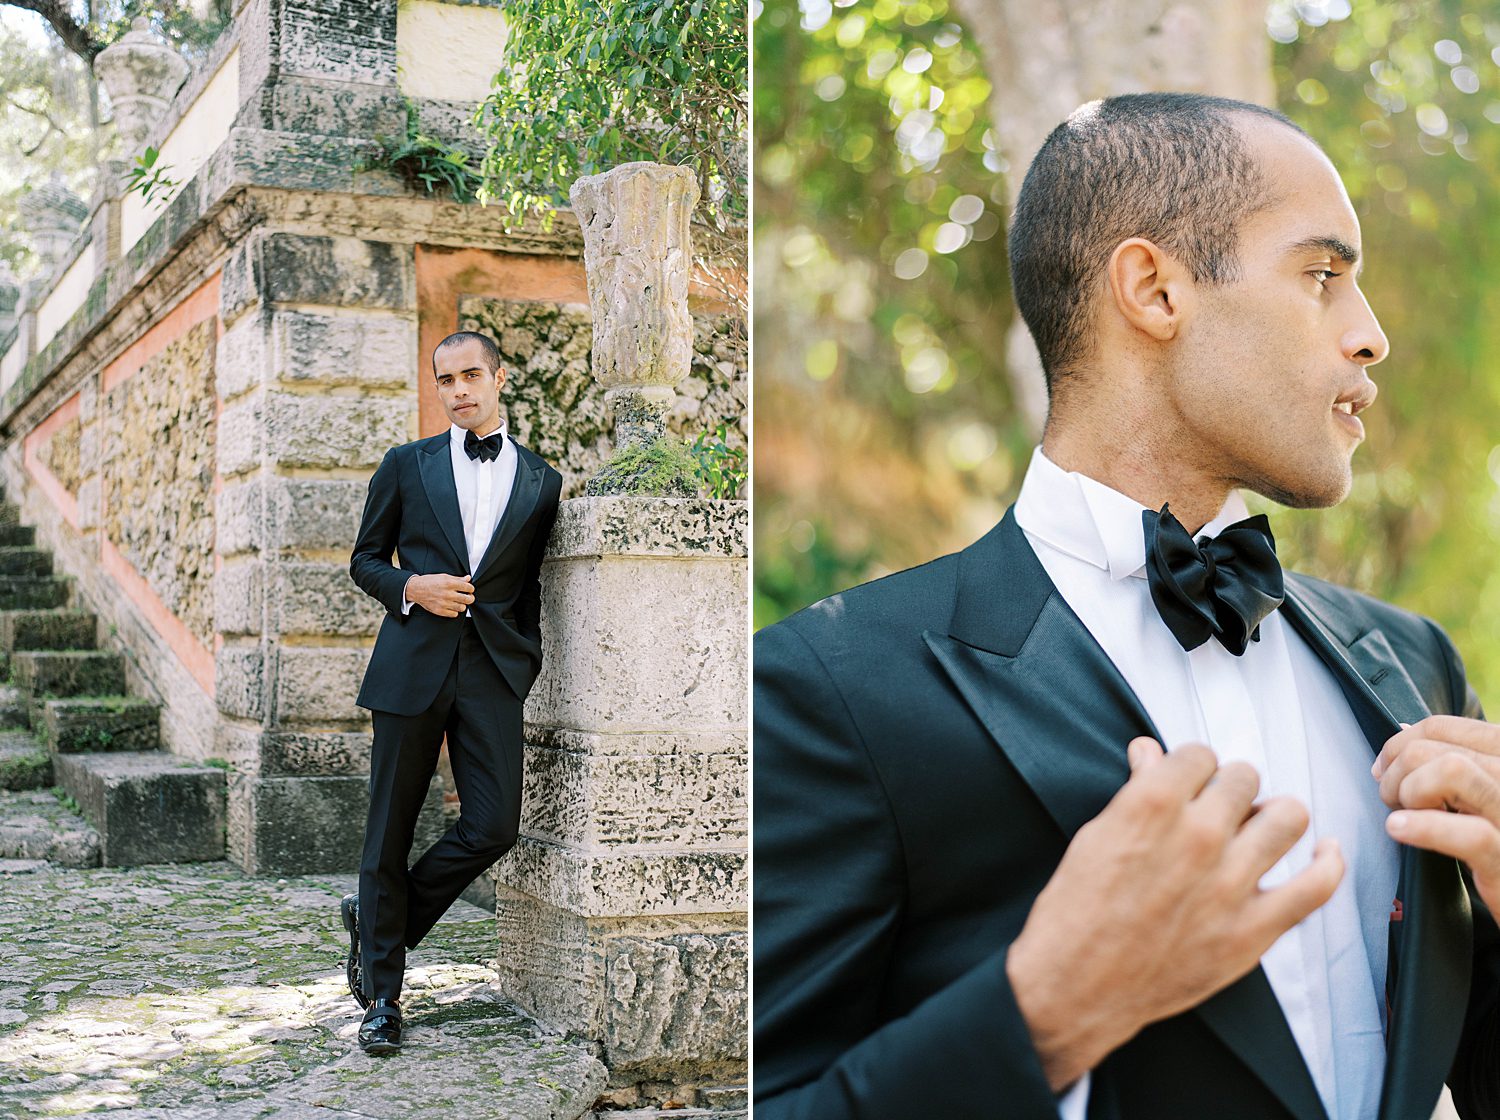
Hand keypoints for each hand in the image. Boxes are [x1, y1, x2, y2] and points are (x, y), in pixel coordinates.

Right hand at [407, 573, 474, 617]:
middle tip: (467, 596)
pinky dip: (454, 611)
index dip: (470, 588)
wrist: (416, 589)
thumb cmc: (429, 582)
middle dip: (470, 597)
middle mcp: (447, 594)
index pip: (468, 588)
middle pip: (468, 599)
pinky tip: (451, 606)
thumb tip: (468, 578)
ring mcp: (444, 603)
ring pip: (462, 608)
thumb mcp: (444, 577)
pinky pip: (454, 614)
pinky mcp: (440, 611)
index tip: (469, 589)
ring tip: (458, 601)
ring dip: (462, 605)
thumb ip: (457, 579)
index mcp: (449, 583)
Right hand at [1006, 737, 1343, 1090]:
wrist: (1076, 985)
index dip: (1191, 766)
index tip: (1187, 782)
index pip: (1199, 754)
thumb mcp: (1095, 836)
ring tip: (1258, 826)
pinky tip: (1323, 851)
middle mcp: (1198, 836)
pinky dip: (1328, 861)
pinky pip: (1316, 886)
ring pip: (1288, 816)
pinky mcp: (1253, 929)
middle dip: (1229, 787)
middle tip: (1217, 808)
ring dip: (1273, 813)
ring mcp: (1231, 884)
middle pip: (1244, 777)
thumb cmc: (1076, 909)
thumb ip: (1135, 791)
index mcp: (1152, 805)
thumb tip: (1150, 752)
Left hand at [1373, 714, 1499, 913]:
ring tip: (1403, 816)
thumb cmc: (1495, 837)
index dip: (1399, 746)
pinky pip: (1468, 833)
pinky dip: (1422, 828)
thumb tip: (1403, 730)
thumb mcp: (1479, 789)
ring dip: (1409, 793)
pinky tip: (1401, 830)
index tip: (1385, 771)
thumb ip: (1452, 758)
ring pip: (1450, 771)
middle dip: (1396, 772)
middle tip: (1393, 801)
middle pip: (1433, 749)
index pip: (1442, 728)